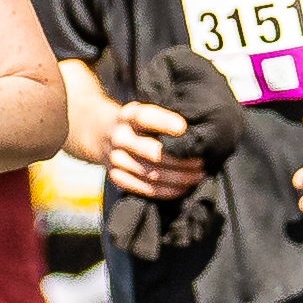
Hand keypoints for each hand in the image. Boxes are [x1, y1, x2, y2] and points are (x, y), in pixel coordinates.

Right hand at [86, 92, 210, 204]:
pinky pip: (144, 189)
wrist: (99, 132)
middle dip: (181, 160)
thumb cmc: (135, 122)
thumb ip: (162, 118)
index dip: (164, 123)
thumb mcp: (143, 111)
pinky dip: (167, 191)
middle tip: (202, 162)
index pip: (145, 117)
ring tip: (198, 176)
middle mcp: (120, 137)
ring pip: (152, 174)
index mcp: (129, 115)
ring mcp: (115, 159)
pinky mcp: (115, 176)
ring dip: (179, 178)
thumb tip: (194, 131)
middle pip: (153, 153)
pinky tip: (183, 188)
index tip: (184, 128)